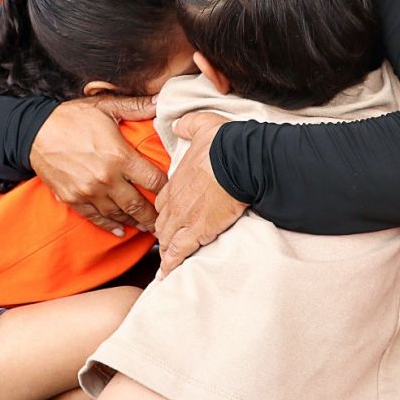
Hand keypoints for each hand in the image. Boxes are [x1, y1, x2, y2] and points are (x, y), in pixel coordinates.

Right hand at [29, 96, 166, 235]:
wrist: (34, 132)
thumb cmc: (70, 118)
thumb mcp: (104, 107)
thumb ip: (135, 107)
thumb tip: (161, 101)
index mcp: (119, 156)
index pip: (154, 180)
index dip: (168, 189)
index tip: (175, 193)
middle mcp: (106, 178)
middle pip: (139, 205)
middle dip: (155, 215)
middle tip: (167, 220)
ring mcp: (89, 192)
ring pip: (120, 215)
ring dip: (136, 222)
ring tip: (148, 226)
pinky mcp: (74, 200)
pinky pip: (97, 219)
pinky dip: (111, 226)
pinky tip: (121, 230)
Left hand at [155, 113, 247, 274]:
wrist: (237, 160)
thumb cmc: (222, 143)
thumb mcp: (200, 125)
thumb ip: (187, 126)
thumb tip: (178, 125)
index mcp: (175, 180)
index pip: (162, 201)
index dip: (163, 211)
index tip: (165, 217)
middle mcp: (175, 201)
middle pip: (162, 223)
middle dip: (162, 233)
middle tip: (165, 242)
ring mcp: (184, 218)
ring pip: (167, 239)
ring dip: (166, 250)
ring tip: (165, 263)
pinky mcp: (198, 231)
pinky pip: (179, 252)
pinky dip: (171, 263)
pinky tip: (167, 274)